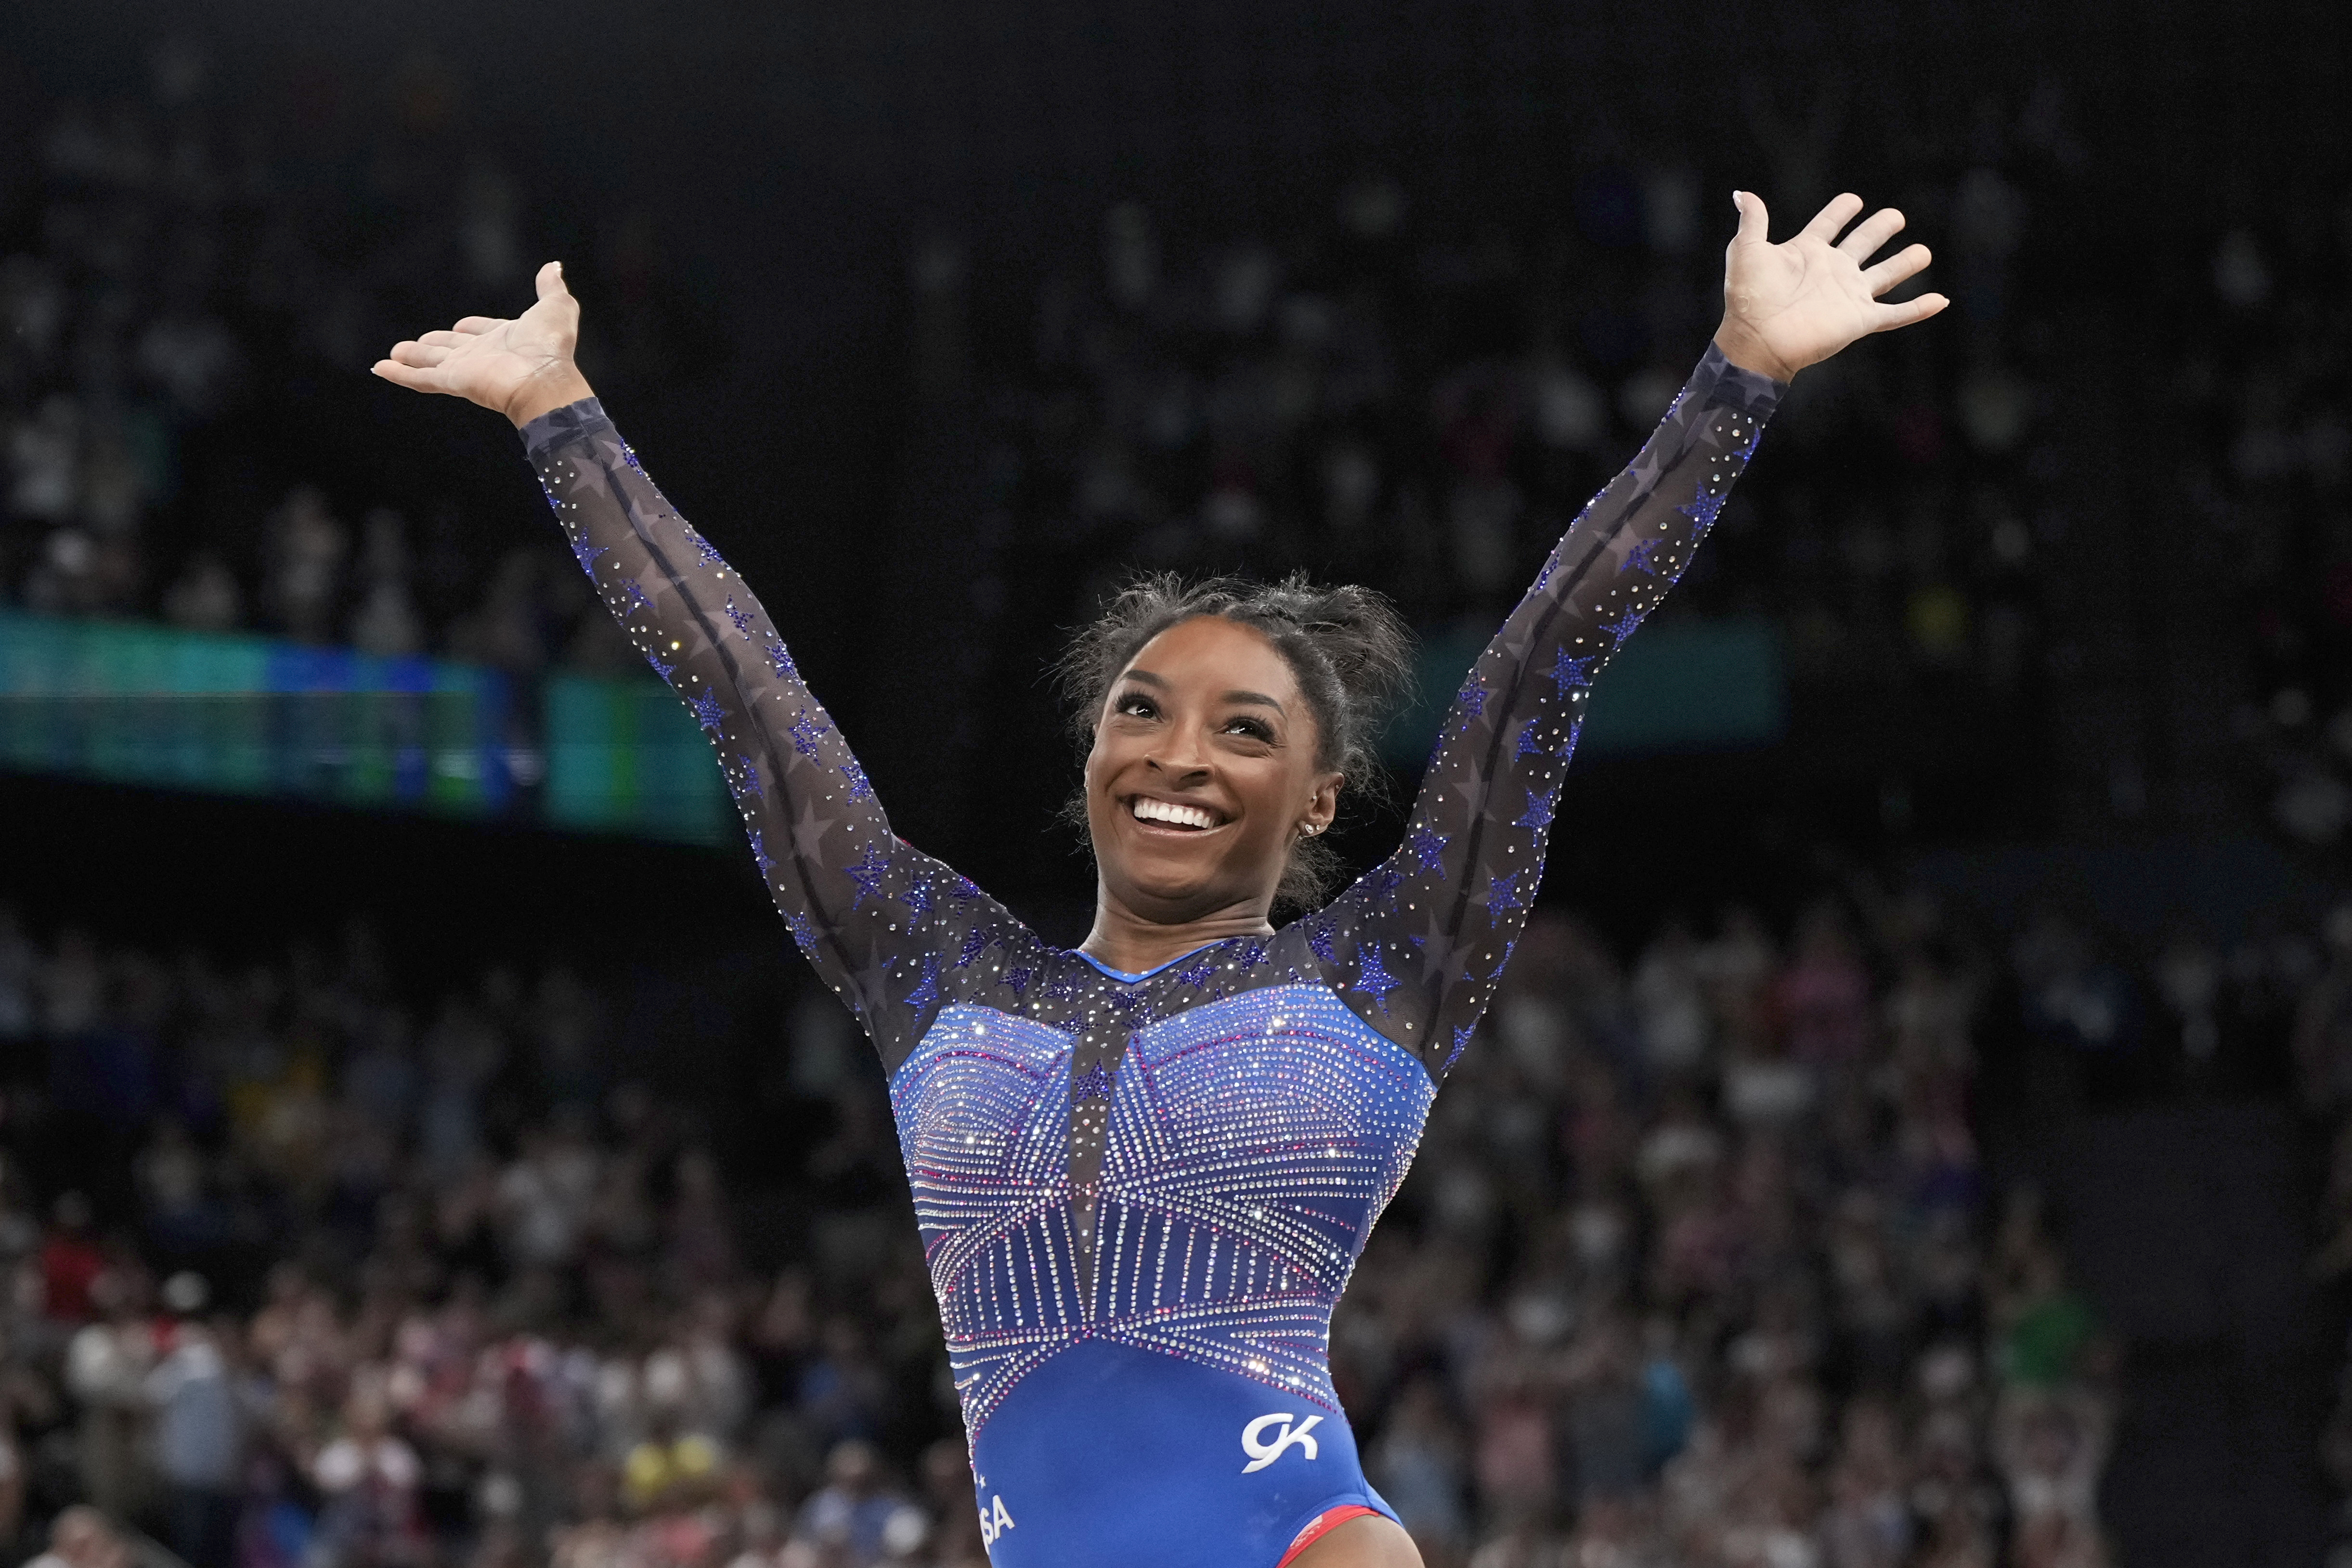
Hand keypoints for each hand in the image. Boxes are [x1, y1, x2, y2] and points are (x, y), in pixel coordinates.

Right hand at [373, 260, 594, 426]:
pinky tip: (381, 369)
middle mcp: (483, 355)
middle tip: (416, 343)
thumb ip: (551, 287)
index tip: (461, 326)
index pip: (481, 332)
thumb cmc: (551, 346)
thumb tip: (554, 267)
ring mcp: (465, 369)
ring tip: (394, 354)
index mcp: (505, 339)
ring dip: (411, 358)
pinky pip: (419, 377)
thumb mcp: (556, 306)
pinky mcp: (451, 381)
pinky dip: (398, 374)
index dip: (472, 328)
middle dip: (433, 345)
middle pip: (451, 349)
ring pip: (430, 362)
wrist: (542, 376)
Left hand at [1712, 191, 1947, 381]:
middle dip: (1879, 229)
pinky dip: (1919, 309)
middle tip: (1895, 216)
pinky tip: (1941, 301)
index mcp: (1807, 252)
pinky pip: (1896, 314)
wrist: (1758, 338)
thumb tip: (1742, 193)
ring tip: (1924, 251)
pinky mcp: (1860, 319)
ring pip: (1886, 275)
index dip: (1840, 211)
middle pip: (1864, 244)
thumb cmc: (1748, 297)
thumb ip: (1753, 220)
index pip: (1829, 224)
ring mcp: (1848, 295)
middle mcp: (1832, 271)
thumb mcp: (1746, 251)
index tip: (1853, 200)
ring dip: (1905, 263)